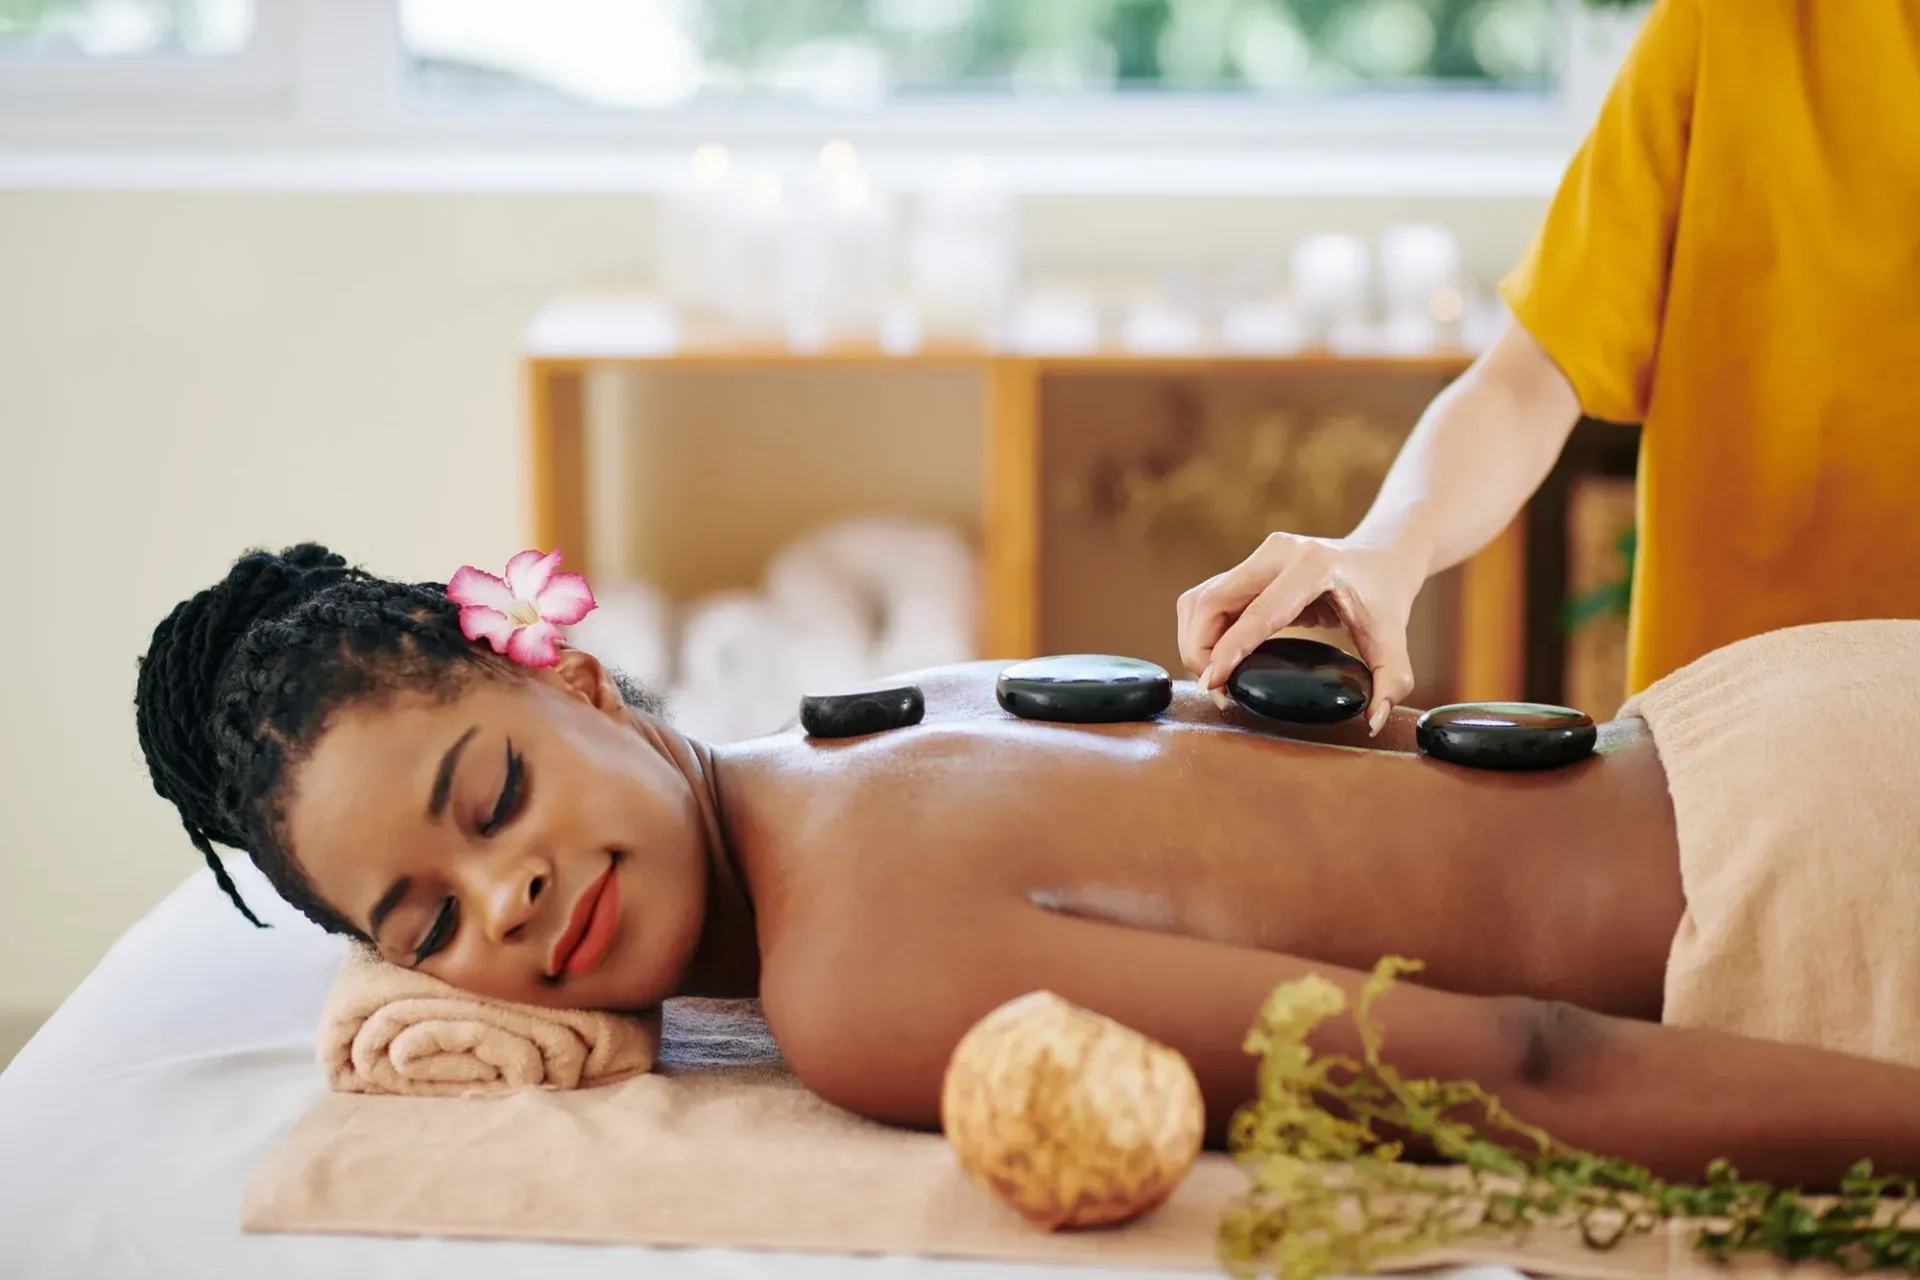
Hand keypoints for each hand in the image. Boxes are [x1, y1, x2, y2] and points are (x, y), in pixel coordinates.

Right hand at [1175, 533, 1426, 734]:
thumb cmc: (1385, 596)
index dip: (1229, 649)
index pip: (1257, 612)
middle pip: (1211, 601)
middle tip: (1216, 691)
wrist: (1380, 556)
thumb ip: (1392, 680)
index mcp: (1312, 566)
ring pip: (1199, 600)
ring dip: (1194, 642)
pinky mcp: (1245, 569)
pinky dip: (1202, 633)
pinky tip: (1218, 660)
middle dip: (1199, 650)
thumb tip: (1373, 722)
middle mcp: (1276, 554)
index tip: (1212, 682)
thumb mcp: (1394, 637)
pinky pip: (1206, 601)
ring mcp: (1256, 558)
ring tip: (1215, 679)